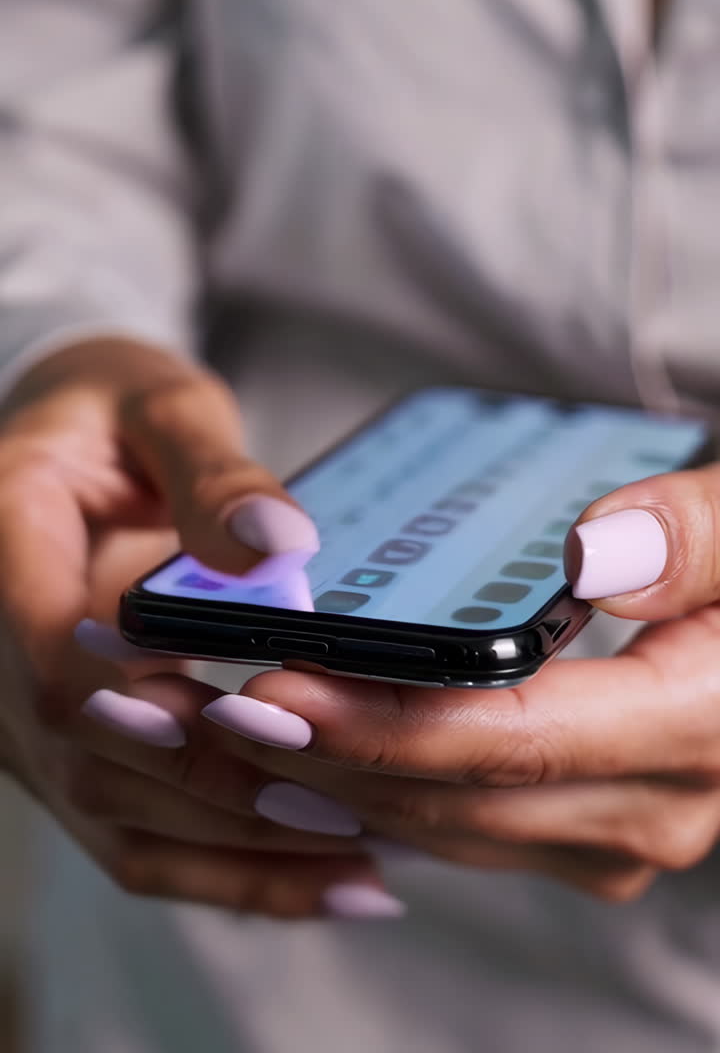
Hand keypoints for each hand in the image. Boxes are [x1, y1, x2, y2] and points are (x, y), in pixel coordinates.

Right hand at [0, 338, 397, 919]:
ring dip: (235, 855)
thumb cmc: (112, 410)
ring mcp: (30, 718)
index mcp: (4, 555)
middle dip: (219, 795)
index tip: (254, 724)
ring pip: (115, 820)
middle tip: (348, 809)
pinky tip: (320, 878)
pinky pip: (134, 831)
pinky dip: (224, 869)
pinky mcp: (72, 750)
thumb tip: (279, 543)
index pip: (55, 663)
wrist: (72, 443)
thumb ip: (211, 471)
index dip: (143, 709)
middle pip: (92, 761)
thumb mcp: (159, 405)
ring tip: (358, 866)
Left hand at [198, 465, 719, 901]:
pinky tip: (303, 755)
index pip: (509, 739)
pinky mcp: (584, 826)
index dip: (380, 723)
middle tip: (206, 708)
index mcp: (696, 726)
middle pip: (456, 797)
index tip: (271, 688)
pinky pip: (460, 826)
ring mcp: (617, 830)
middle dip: (323, 761)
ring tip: (227, 729)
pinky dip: (378, 790)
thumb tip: (593, 558)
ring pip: (445, 826)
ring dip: (334, 783)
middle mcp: (654, 808)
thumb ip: (698, 535)